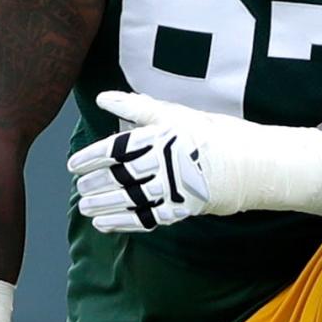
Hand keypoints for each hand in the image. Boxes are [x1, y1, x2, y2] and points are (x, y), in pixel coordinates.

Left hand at [68, 92, 214, 232]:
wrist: (247, 164)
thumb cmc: (207, 134)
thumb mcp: (174, 115)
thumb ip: (137, 108)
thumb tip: (104, 98)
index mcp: (161, 137)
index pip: (117, 149)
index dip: (92, 157)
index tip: (74, 164)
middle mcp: (166, 163)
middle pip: (121, 176)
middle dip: (96, 183)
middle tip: (80, 187)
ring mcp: (173, 188)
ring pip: (131, 199)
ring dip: (104, 205)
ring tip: (84, 207)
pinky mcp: (180, 209)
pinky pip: (146, 218)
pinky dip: (122, 222)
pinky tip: (104, 223)